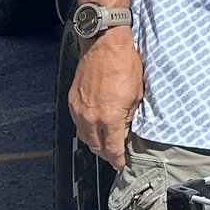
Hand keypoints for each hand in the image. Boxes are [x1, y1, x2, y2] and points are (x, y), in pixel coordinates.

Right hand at [69, 29, 142, 169]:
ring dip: (95, 143)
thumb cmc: (124, 64)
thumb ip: (130, 115)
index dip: (118, 159)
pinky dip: (86, 129)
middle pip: (96, 146)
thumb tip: (127, 128)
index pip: (112, 148)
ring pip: (85, 136)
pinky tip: (94, 127)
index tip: (122, 165)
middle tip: (114, 157)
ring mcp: (79, 109)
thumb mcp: (137, 93)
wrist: (104, 45)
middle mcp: (90, 117)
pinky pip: (78, 122)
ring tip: (105, 145)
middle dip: (106, 154)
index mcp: (109, 117)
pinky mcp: (73, 101)